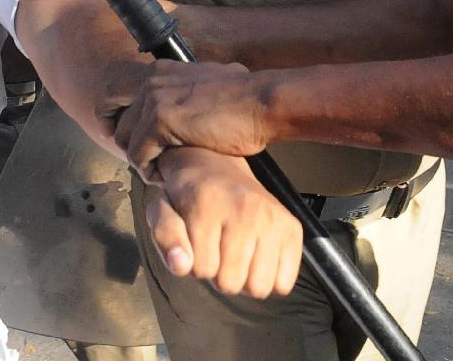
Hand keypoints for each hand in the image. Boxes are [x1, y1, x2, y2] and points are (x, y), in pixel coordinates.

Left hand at [111, 61, 273, 175]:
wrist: (261, 102)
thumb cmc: (244, 100)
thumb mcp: (206, 84)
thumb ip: (185, 91)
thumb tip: (181, 107)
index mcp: (161, 70)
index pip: (115, 91)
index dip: (113, 117)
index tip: (120, 134)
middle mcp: (151, 81)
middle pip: (113, 116)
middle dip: (123, 142)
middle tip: (141, 159)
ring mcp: (153, 100)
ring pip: (124, 140)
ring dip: (140, 160)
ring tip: (160, 170)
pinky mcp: (160, 122)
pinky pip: (138, 156)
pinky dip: (149, 171)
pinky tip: (166, 175)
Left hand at [144, 149, 303, 297]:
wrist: (216, 164)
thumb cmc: (186, 194)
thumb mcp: (161, 210)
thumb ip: (166, 238)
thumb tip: (182, 267)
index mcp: (207, 205)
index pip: (202, 271)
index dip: (195, 264)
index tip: (197, 243)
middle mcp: (244, 209)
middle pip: (231, 283)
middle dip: (219, 274)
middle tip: (217, 248)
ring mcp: (272, 218)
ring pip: (258, 288)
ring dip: (244, 278)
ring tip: (236, 252)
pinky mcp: (292, 227)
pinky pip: (284, 283)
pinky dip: (270, 278)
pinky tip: (257, 257)